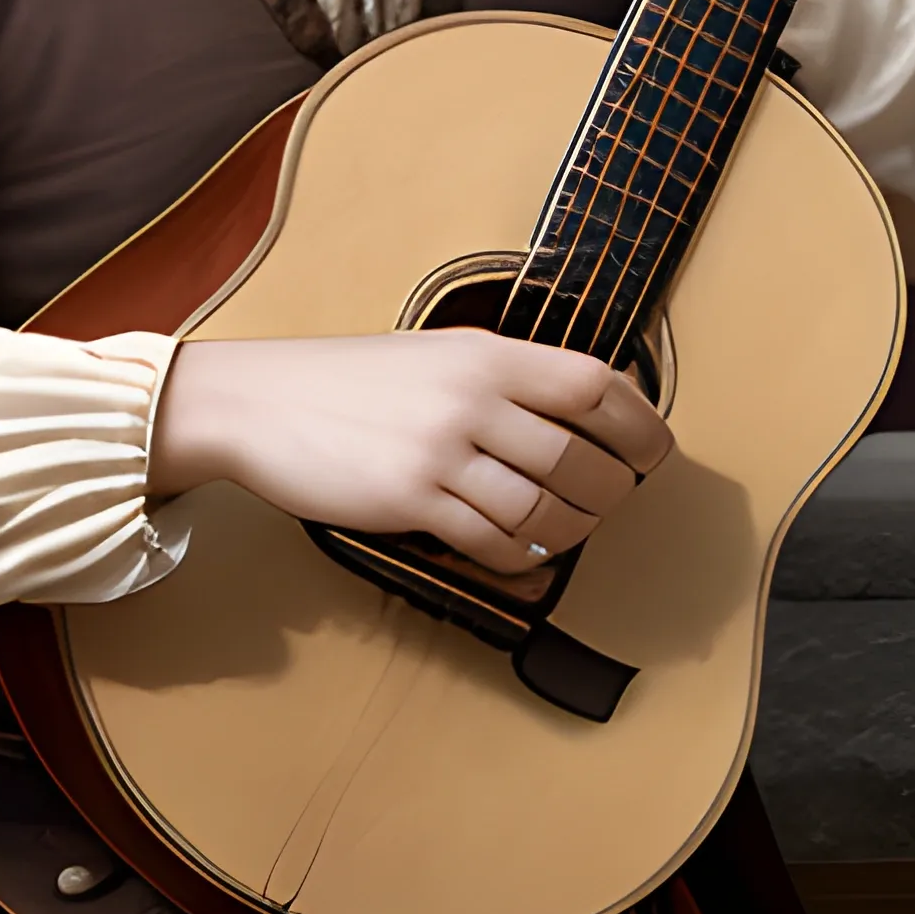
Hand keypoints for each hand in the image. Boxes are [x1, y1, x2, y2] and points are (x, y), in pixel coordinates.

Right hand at [147, 329, 672, 576]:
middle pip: (583, 459)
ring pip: (545, 511)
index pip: (595, 384)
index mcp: (486, 353)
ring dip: (570, 534)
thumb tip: (580, 409)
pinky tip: (520, 558)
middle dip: (611, 493)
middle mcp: (472, 397)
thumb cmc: (348, 380)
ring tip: (568, 534)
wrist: (260, 400)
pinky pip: (493, 545)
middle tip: (611, 503)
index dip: (641, 424)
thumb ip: (503, 377)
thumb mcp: (436, 353)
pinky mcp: (410, 501)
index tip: (654, 452)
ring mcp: (441, 451)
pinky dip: (520, 561)